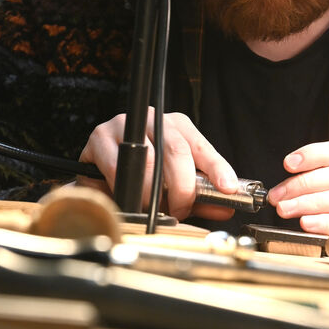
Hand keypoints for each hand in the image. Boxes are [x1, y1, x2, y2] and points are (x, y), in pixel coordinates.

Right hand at [77, 107, 236, 220]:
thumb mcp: (176, 181)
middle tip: (181, 210)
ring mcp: (125, 124)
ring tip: (157, 210)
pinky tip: (133, 200)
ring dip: (155, 195)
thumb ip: (200, 194)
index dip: (217, 168)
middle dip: (182, 189)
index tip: (228, 188)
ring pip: (148, 162)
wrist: (101, 166)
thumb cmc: (143, 172)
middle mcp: (153, 118)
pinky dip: (129, 190)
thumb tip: (225, 208)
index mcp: (177, 124)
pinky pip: (118, 168)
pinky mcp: (100, 137)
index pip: (201, 145)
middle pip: (176, 151)